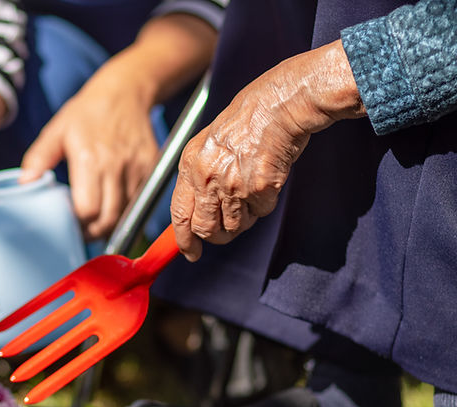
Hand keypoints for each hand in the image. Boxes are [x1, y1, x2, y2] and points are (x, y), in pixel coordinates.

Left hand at [20, 70, 158, 239]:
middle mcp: (116, 166)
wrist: (124, 92)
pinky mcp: (152, 167)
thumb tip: (24, 184)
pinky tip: (114, 203)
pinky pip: (141, 200)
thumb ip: (39, 158)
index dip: (77, 223)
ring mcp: (137, 168)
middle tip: (82, 230)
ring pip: (126, 213)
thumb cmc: (86, 113)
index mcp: (90, 159)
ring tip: (96, 220)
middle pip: (108, 219)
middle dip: (94, 232)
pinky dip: (128, 208)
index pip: (87, 210)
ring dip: (111, 223)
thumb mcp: (56, 131)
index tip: (69, 223)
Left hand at [171, 40, 365, 260]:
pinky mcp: (260, 188)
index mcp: (190, 164)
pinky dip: (264, 203)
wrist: (277, 105)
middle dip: (217, 235)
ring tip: (250, 191)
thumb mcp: (209, 143)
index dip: (184, 239)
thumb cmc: (247, 120)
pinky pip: (261, 212)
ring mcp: (233, 184)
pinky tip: (266, 180)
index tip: (190, 252)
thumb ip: (200, 176)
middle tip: (226, 230)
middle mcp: (207, 177)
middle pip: (206, 228)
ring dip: (244, 218)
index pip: (179, 213)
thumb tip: (197, 212)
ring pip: (234, 225)